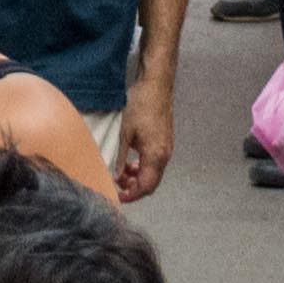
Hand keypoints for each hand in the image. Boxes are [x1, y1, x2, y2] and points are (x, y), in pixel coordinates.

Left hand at [113, 73, 172, 205]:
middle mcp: (165, 155)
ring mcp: (167, 149)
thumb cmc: (140, 105)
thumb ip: (121, 157)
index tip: (117, 196)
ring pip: (153, 174)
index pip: (145, 186)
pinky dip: (143, 167)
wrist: (156, 85)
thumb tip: (116, 176)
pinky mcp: (166, 142)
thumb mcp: (125, 133)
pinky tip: (130, 161)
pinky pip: (155, 163)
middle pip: (151, 183)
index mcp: (156, 155)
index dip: (131, 195)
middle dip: (134, 188)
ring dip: (138, 177)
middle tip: (117, 183)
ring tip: (121, 171)